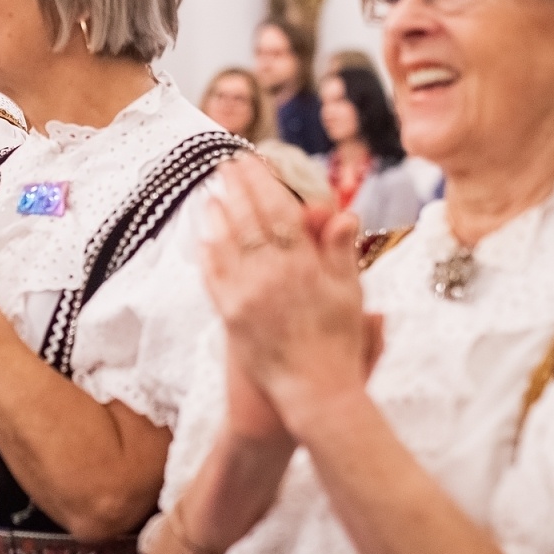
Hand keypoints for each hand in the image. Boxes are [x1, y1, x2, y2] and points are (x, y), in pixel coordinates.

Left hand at [201, 155, 377, 432]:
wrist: (314, 390)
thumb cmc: (338, 342)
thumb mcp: (350, 294)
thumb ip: (340, 251)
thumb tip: (340, 213)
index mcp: (305, 266)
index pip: (279, 212)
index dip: (263, 183)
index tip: (252, 163)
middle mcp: (272, 275)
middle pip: (248, 220)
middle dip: (236, 189)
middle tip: (226, 166)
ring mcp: (247, 295)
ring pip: (226, 243)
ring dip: (218, 214)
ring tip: (211, 192)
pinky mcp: (229, 314)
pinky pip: (213, 275)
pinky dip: (207, 251)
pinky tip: (203, 235)